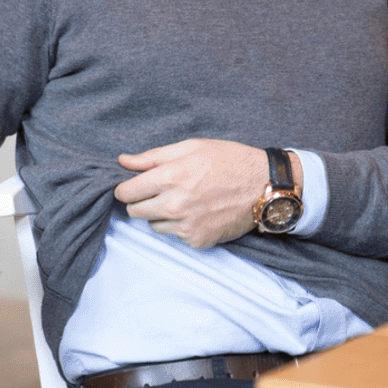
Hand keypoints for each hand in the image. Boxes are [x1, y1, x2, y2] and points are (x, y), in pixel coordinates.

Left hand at [114, 139, 268, 248]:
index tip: (132, 187)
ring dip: (161, 215)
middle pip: (135, 212)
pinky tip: (198, 212)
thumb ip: (152, 156)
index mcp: (170, 177)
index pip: (126, 192)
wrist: (265, 185)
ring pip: (154, 226)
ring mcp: (187, 226)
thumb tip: (122, 161)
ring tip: (184, 200)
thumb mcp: (191, 147)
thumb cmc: (229, 160)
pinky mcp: (198, 240)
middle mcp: (175, 205)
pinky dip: (181, 226)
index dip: (126, 188)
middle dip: (141, 202)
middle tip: (159, 192)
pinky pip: (175, 236)